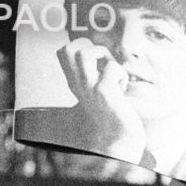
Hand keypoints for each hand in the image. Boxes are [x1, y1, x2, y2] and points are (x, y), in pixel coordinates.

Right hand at [55, 38, 146, 159]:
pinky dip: (122, 75)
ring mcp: (89, 88)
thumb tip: (105, 53)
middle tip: (102, 61)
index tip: (98, 59)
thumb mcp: (98, 91)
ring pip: (83, 53)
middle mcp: (77, 84)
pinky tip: (123, 90)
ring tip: (111, 71)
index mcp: (75, 83)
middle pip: (67, 49)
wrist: (120, 140)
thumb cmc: (113, 114)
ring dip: (103, 55)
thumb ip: (95, 74)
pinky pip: (112, 67)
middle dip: (89, 45)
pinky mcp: (103, 92)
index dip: (82, 45)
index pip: (63, 52)